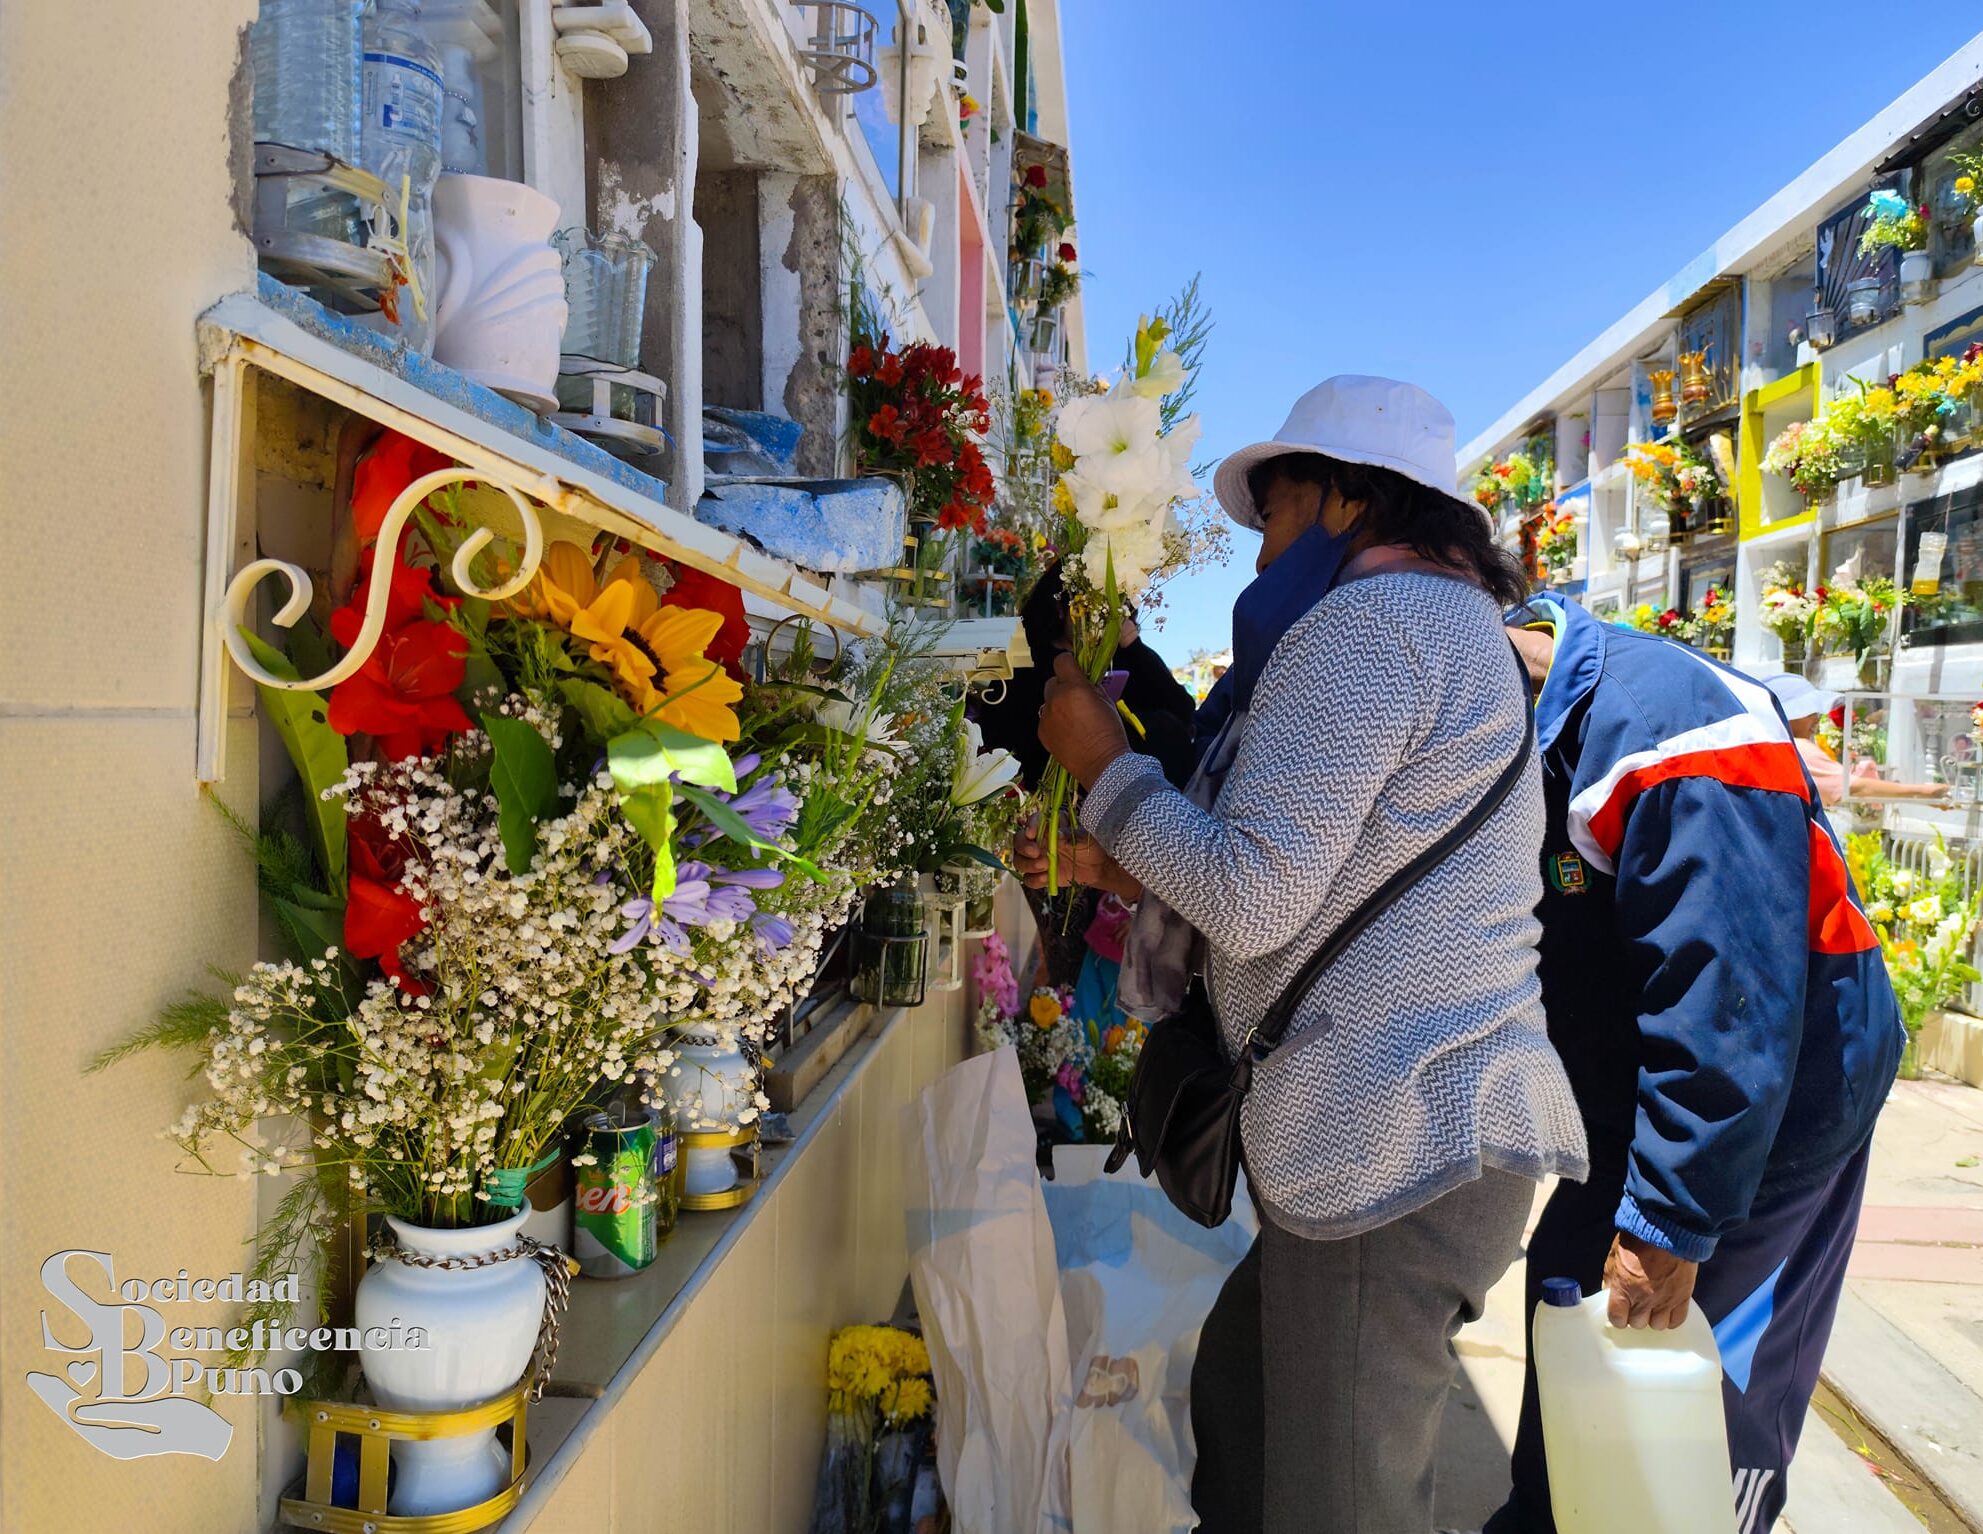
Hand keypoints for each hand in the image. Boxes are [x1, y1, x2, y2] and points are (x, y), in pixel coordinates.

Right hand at [1012, 819, 1140, 900]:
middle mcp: (1039, 841)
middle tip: (1037, 852)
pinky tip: (1047, 878)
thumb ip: (1070, 835)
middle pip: (1018, 841)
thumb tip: (1058, 835)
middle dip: (1024, 847)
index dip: (1029, 825)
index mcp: (1048, 826)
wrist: (1098, 866)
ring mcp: (1037, 859)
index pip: (1032, 821)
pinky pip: (1029, 879)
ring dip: (1028, 864)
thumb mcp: (1084, 837)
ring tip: (1046, 866)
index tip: (1032, 833)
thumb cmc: (1091, 845)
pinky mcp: (1041, 875)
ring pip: (1019, 861)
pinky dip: (1034, 879)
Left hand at [1039, 653, 1129, 788]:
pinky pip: (1045, 718)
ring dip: (1058, 703)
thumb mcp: (1107, 701)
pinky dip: (1054, 720)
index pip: (1062, 661)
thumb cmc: (1110, 733)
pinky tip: (1068, 731)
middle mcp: (1056, 700)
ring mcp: (1046, 717)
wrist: (1102, 764)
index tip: (1075, 669)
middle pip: (1052, 681)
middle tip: (1077, 697)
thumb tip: (1084, 678)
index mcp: (1074, 689)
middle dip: (1063, 685)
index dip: (1069, 663)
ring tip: (1074, 718)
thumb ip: (1092, 685)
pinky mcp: (1042, 733)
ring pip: (1048, 700)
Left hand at [1603, 1232, 1698, 1329]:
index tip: (1619, 1312)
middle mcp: (1645, 1299)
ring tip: (1652, 1307)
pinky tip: (1667, 1309)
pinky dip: (1671, 1317)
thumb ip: (1610, 1279)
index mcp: (1624, 1288)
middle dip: (1635, 1315)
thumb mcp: (1613, 1257)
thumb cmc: (1637, 1240)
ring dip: (1653, 1317)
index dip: (1617, 1317)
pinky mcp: (1683, 1297)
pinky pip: (1677, 1320)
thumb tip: (1609, 1293)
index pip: (1618, 1319)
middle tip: (1636, 1305)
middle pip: (1638, 1323)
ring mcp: (1665, 1300)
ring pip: (1658, 1325)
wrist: (1666, 1229)